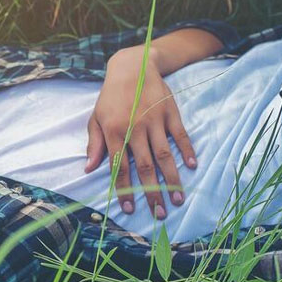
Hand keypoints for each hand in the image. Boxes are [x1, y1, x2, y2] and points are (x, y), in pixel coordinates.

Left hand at [85, 46, 196, 217]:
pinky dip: (187, 151)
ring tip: (177, 200)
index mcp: (114, 132)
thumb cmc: (111, 97)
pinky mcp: (170, 113)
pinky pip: (180, 136)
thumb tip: (89, 169)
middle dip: (151, 193)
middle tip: (159, 214)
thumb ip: (94, 144)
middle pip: (145, 167)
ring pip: (164, 155)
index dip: (124, 189)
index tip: (130, 209)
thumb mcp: (96, 118)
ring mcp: (155, 120)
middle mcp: (135, 128)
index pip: (120, 167)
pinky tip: (192, 167)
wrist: (132, 66)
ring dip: (172, 180)